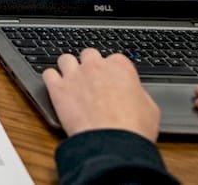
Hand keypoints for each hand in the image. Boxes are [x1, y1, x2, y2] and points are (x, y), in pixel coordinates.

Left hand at [42, 48, 160, 140]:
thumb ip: (138, 92)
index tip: (112, 80)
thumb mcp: (150, 107)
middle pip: (89, 54)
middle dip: (90, 65)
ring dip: (69, 68)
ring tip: (72, 82)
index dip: (112, 71)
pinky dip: (51, 79)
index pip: (114, 59)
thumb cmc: (133, 128)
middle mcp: (95, 66)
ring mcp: (75, 75)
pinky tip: (57, 88)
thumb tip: (133, 93)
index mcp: (120, 67)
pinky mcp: (58, 89)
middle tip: (92, 81)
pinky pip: (48, 74)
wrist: (113, 143)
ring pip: (66, 59)